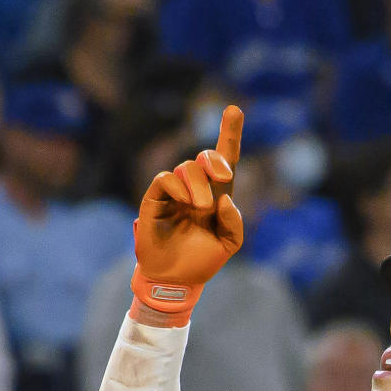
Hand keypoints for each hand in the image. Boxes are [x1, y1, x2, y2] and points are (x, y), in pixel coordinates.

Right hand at [132, 104, 243, 319]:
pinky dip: (178, 186)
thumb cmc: (201, 262)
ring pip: (187, 168)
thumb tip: (224, 198)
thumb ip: (234, 223)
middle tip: (222, 178)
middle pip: (205, 158)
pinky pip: (166, 178)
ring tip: (200, 208)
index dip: (229, 134)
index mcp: (216, 196)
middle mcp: (195, 189)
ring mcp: (175, 192)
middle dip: (216, 160)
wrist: (175, 280)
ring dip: (199, 185)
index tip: (235, 109)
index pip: (224, 161)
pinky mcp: (155, 197)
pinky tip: (185, 203)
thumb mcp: (228, 245)